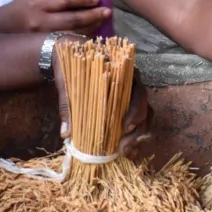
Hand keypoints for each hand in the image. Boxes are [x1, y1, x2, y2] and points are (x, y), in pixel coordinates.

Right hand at [0, 0, 111, 33]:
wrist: (2, 28)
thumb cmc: (21, 7)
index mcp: (38, 2)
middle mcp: (40, 21)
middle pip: (71, 20)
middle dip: (92, 16)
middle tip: (107, 12)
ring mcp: (42, 37)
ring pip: (71, 35)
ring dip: (90, 30)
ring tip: (103, 24)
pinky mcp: (44, 48)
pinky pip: (66, 44)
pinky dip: (80, 40)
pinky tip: (91, 37)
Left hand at [56, 41, 150, 158]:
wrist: (68, 57)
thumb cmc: (72, 66)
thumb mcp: (67, 80)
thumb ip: (67, 103)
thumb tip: (66, 133)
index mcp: (123, 72)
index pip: (137, 89)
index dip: (136, 109)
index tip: (125, 125)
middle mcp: (131, 85)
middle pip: (145, 107)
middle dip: (137, 129)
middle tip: (123, 147)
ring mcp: (131, 99)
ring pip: (145, 119)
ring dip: (137, 137)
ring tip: (125, 152)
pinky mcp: (128, 111)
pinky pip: (138, 126)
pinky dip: (134, 140)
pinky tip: (128, 154)